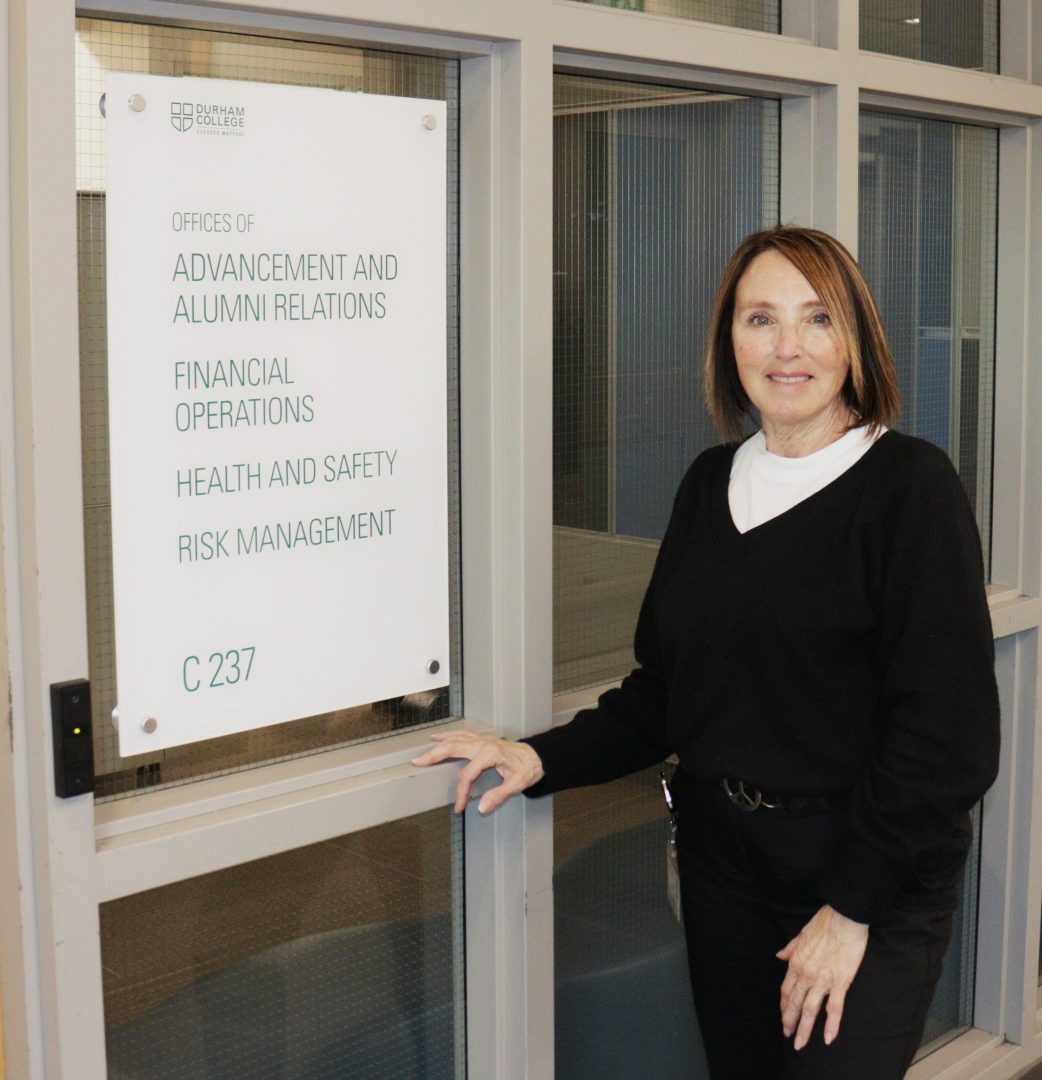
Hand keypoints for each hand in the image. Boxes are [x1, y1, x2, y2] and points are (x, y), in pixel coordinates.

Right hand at [412, 730, 544, 814]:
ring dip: (438, 745)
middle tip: (419, 763)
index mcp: (490, 754)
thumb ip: (499, 795)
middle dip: (435, 756)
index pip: (468, 775)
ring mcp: (482, 740)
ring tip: (424, 752)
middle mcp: (484, 744)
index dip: (461, 792)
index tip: (459, 806)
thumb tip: (482, 807)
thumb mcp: (517, 784)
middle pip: (454, 748)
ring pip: (455, 739)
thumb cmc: (528, 768)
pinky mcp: (483, 740)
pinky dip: (448, 735)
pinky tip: (439, 737)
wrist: (537, 756)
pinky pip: (462, 734)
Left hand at [776, 904, 868, 1050]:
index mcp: (796, 962)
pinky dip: (831, 1025)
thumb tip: (779, 956)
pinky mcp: (840, 983)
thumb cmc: (824, 922)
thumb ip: (790, 948)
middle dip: (790, 1021)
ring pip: (810, 1010)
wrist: (844, 918)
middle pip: (795, 1003)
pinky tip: (828, 1039)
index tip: (783, 1016)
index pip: (786, 989)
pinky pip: (834, 1008)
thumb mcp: (801, 933)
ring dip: (804, 1029)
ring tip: (800, 1044)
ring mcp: (823, 980)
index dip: (784, 1005)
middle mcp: (806, 974)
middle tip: (788, 1036)